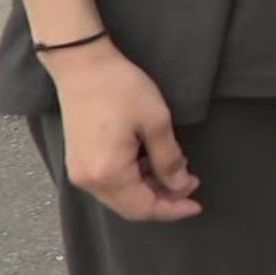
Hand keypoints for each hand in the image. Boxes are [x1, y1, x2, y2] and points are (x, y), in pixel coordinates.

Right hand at [44, 41, 200, 221]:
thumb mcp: (156, 122)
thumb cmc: (121, 89)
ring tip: (176, 171)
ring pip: (120, 196)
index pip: (143, 208)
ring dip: (149, 189)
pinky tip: (151, 163)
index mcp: (107, 173)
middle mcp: (88, 180)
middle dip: (163, 199)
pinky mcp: (78, 160)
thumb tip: (180, 186)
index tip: (197, 204)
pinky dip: (133, 180)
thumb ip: (169, 159)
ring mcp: (79, 171)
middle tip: (191, 184)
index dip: (172, 209)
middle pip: (130, 207)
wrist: (82, 65)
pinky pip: (109, 182)